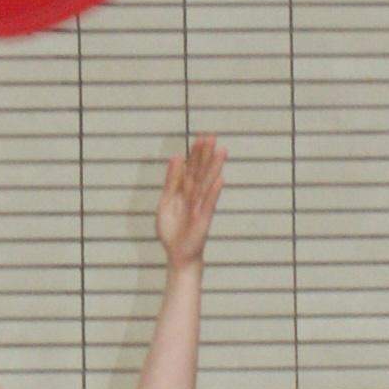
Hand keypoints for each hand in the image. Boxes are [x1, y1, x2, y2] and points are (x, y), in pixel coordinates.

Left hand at [155, 134, 227, 268]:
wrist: (177, 253)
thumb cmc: (173, 229)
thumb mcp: (167, 200)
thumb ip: (172, 179)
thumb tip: (177, 157)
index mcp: (185, 191)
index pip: (192, 168)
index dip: (196, 153)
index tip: (201, 136)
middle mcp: (195, 196)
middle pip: (201, 171)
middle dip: (205, 154)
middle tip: (211, 136)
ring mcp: (200, 206)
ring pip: (207, 183)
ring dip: (214, 167)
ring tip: (221, 150)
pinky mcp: (203, 219)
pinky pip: (208, 204)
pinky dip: (213, 192)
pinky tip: (219, 179)